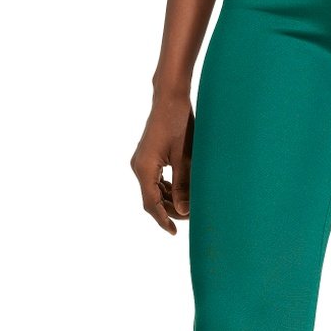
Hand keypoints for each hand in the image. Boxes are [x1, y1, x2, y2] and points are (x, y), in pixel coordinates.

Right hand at [130, 94, 193, 234]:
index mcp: (145, 168)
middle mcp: (139, 167)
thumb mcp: (185, 157)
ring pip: (153, 191)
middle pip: (151, 199)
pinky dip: (167, 189)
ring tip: (189, 203)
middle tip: (191, 215)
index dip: (162, 219)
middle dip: (169, 210)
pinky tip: (182, 190)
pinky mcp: (147, 157)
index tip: (174, 232)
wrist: (170, 99)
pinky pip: (155, 181)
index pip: (151, 203)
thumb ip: (183, 185)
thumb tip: (184, 211)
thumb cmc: (179, 123)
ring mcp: (142, 162)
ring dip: (169, 200)